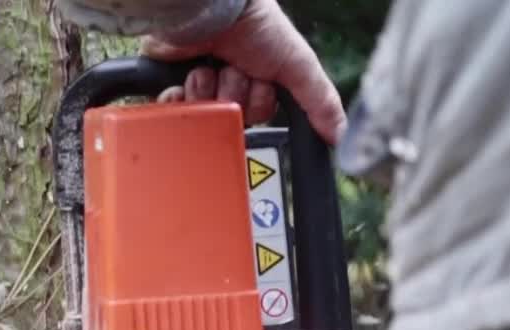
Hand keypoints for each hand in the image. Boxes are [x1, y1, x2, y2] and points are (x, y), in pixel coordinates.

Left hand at [144, 0, 345, 143]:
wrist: (214, 7)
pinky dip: (178, 97)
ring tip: (208, 66)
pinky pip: (171, 108)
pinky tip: (184, 79)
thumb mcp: (298, 64)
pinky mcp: (169, 80)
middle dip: (231, 94)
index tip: (258, 83)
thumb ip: (320, 101)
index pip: (254, 115)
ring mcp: (197, 81)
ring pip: (201, 113)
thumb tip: (340, 135)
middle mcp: (225, 81)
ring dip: (207, 90)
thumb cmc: (256, 24)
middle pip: (228, 116)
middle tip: (231, 69)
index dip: (255, 104)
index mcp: (253, 79)